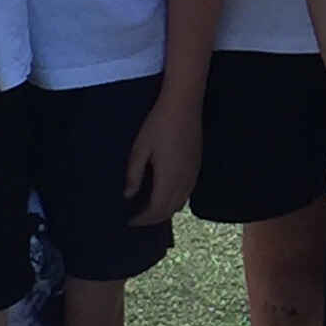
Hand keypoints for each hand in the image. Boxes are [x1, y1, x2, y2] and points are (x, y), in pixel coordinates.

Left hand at [122, 86, 203, 223]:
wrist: (184, 105)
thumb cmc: (158, 124)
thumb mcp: (139, 149)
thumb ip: (133, 175)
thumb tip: (128, 195)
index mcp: (168, 179)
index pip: (156, 210)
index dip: (142, 219)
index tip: (129, 221)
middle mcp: (184, 181)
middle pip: (169, 211)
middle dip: (153, 219)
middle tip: (137, 218)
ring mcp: (193, 174)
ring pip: (180, 203)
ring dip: (165, 211)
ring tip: (148, 209)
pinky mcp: (197, 166)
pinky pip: (187, 193)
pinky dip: (175, 200)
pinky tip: (164, 193)